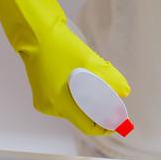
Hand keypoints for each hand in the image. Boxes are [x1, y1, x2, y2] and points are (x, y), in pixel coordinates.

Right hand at [0, 0, 129, 134]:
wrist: (35, 32)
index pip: (89, 127)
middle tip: (113, 95)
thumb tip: (124, 92)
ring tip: (96, 78)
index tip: (120, 121)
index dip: (107, 125)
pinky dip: (78, 92)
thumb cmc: (60, 46)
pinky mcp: (42, 92)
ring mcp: (44, 100)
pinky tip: (82, 76)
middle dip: (100, 107)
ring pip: (75, 107)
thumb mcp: (90, 62)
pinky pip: (66, 99)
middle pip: (83, 116)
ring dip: (90, 98)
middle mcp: (50, 106)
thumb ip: (111, 79)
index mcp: (60, 103)